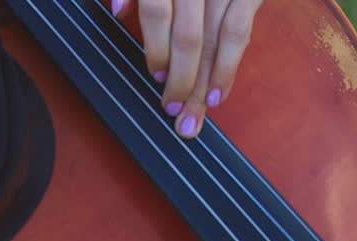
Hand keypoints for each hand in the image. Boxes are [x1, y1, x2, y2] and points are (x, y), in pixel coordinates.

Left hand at [112, 0, 265, 138]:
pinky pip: (240, 32)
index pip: (157, 12)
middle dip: (181, 80)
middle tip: (172, 111)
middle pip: (188, 36)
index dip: (155, 48)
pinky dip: (229, 68)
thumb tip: (116, 9)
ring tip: (193, 114)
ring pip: (215, 41)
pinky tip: (217, 94)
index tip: (156, 77)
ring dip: (204, 83)